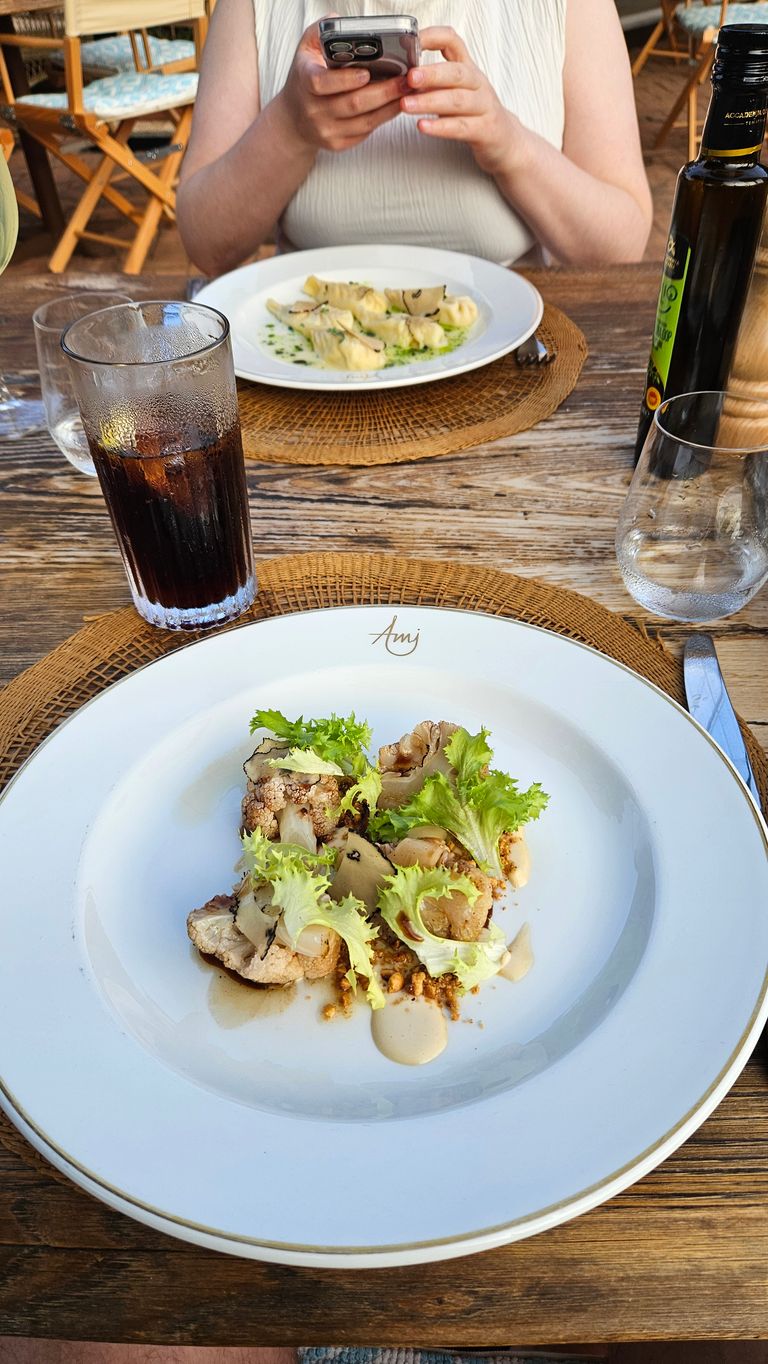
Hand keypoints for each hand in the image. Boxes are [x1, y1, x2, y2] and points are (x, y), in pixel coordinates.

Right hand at [278, 19, 404, 153]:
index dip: (346, 80)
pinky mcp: (338, 144)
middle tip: (406, 79)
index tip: (367, 73)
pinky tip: (397, 104)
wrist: (293, 119)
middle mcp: (314, 110)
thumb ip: (322, 31)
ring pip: (364, 121)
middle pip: (353, 104)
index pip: (322, 83)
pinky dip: (384, 118)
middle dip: (384, 92)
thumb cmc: (305, 76)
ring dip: (390, 106)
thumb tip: (343, 21)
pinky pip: (365, 132)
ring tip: (408, 91)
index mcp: (304, 82)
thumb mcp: (306, 50)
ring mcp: (326, 130)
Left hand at [401, 27, 519, 175]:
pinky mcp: (485, 130)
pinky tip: (423, 126)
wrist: (505, 141)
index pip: (453, 42)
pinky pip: (461, 128)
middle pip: (456, 73)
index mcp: (468, 69)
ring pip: (457, 100)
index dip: (433, 37)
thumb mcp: (457, 90)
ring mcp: (484, 107)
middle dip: (431, 74)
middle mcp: (478, 84)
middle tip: (409, 78)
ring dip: (429, 102)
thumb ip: (436, 81)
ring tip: (407, 105)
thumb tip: (403, 76)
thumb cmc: (474, 114)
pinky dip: (441, 127)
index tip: (412, 42)